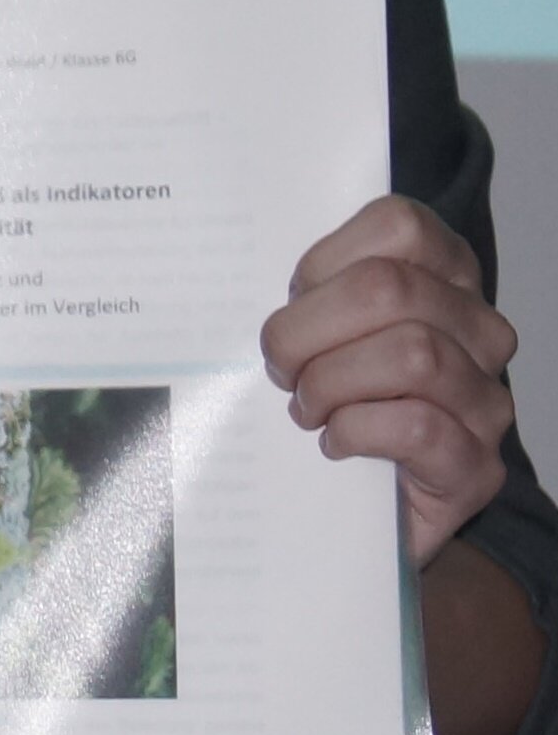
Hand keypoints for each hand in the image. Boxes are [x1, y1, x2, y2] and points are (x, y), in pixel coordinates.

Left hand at [260, 194, 518, 566]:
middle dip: (309, 328)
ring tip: (306, 407)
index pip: (400, 225)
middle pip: (390, 289)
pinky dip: (357, 430)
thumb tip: (248, 282)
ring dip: (332, 382)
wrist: (364, 508)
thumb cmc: (341, 399)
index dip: (326, 260)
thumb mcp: (327, 328)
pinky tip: (334, 442)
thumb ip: (313, 290)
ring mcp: (486, 399)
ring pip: (412, 354)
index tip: (293, 298)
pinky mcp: (478, 467)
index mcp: (447, 275)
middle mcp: (480, 329)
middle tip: (279, 365)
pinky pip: (418, 427)